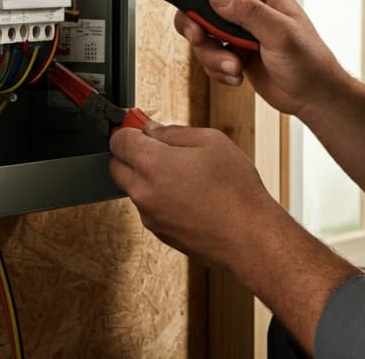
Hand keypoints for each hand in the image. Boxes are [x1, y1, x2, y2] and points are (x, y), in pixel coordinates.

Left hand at [109, 122, 284, 270]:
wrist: (248, 237)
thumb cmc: (235, 190)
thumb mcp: (212, 141)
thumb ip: (175, 132)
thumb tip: (154, 131)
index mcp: (153, 165)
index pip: (119, 140)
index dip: (129, 130)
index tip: (139, 127)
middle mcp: (143, 192)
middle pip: (116, 166)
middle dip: (131, 153)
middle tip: (158, 148)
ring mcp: (149, 216)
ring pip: (134, 188)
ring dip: (147, 177)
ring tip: (184, 174)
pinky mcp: (159, 232)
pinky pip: (149, 207)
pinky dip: (160, 198)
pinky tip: (189, 195)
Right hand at [174, 0, 351, 118]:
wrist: (314, 98)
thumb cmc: (309, 61)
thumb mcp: (280, 34)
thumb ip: (248, 12)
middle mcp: (248, 10)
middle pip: (203, 4)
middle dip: (196, 24)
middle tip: (199, 38)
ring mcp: (240, 33)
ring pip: (204, 36)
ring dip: (212, 56)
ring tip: (234, 68)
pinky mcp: (235, 55)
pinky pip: (210, 58)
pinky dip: (218, 70)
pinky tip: (237, 77)